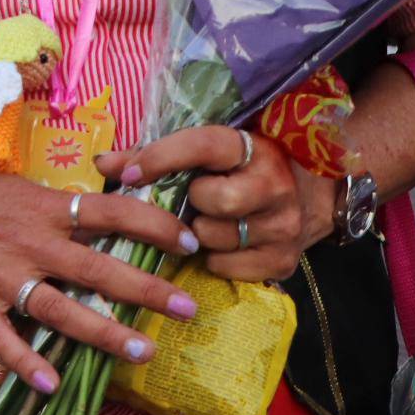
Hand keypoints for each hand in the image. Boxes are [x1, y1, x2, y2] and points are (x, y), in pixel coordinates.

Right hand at [0, 153, 197, 393]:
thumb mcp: (24, 189)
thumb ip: (64, 209)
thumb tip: (114, 218)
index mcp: (46, 208)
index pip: (111, 212)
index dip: (152, 225)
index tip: (188, 240)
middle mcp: (31, 242)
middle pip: (97, 269)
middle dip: (145, 289)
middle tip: (185, 306)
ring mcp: (4, 276)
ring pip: (62, 310)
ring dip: (104, 332)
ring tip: (142, 350)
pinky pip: (5, 338)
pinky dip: (27, 362)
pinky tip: (53, 383)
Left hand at [120, 126, 310, 280]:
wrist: (310, 195)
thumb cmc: (242, 169)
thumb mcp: (209, 153)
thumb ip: (154, 156)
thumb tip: (103, 164)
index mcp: (251, 148)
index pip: (202, 146)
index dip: (161, 158)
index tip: (128, 174)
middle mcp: (274, 185)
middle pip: (211, 200)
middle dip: (192, 201)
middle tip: (195, 199)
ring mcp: (283, 226)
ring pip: (213, 238)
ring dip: (199, 234)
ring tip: (208, 222)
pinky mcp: (284, 261)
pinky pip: (224, 268)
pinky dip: (214, 260)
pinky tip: (223, 244)